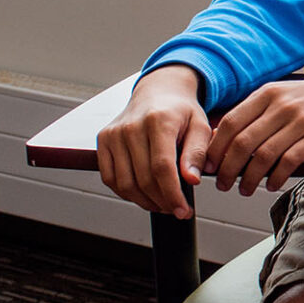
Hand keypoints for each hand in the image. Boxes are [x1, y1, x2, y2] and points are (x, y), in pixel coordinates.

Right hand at [96, 66, 211, 218]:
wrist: (158, 92)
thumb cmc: (181, 111)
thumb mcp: (200, 126)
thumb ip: (198, 153)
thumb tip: (192, 180)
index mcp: (158, 120)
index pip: (162, 167)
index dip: (173, 194)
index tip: (184, 210)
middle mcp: (131, 126)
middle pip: (143, 179)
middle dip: (162, 201)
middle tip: (176, 209)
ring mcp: (114, 134)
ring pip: (125, 183)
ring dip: (144, 201)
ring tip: (162, 204)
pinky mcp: (103, 140)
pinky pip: (110, 177)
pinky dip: (126, 193)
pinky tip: (144, 195)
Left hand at [205, 71, 303, 196]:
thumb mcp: (279, 95)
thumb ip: (253, 113)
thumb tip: (220, 138)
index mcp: (266, 94)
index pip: (231, 123)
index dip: (216, 148)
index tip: (209, 165)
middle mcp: (280, 106)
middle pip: (243, 142)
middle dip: (227, 169)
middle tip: (223, 185)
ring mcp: (300, 121)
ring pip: (263, 155)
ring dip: (249, 178)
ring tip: (244, 190)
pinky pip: (289, 161)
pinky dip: (276, 177)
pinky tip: (271, 185)